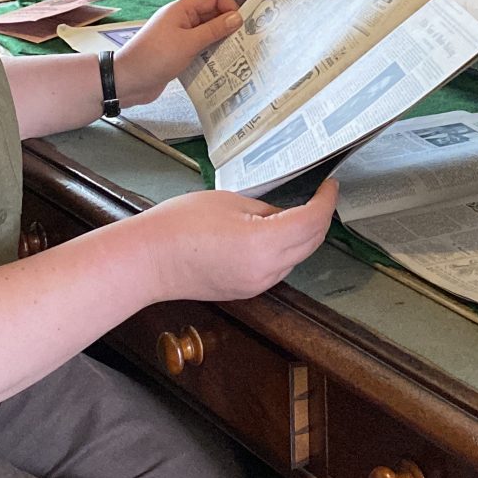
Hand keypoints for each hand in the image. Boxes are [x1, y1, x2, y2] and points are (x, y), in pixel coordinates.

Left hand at [114, 0, 241, 105]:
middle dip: (227, 25)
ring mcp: (179, 36)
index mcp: (181, 9)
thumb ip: (213, 30)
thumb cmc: (154, 58)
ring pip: (207, 33)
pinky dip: (210, 54)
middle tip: (244, 40)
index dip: (229, 6)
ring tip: (235, 54)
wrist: (128, 81)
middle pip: (211, 14)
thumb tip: (236, 18)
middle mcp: (181, 20)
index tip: (241, 24)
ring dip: (220, 41)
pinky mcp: (178, 53)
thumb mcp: (188, 43)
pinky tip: (220, 64)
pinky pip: (200, 48)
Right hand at [130, 179, 338, 302]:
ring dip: (304, 235)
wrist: (147, 261)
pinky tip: (275, 232)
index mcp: (263, 243)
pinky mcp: (246, 291)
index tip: (330, 185)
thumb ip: (264, 209)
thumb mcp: (229, 202)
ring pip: (297, 258)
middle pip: (311, 243)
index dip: (326, 201)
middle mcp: (266, 270)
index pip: (312, 221)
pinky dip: (286, 249)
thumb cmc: (179, 224)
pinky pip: (278, 269)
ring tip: (297, 209)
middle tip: (320, 194)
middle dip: (321, 218)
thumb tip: (284, 214)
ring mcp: (257, 285)